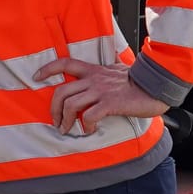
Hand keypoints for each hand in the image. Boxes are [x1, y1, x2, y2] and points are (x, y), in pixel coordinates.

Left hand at [33, 57, 168, 136]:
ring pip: (71, 105)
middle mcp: (94, 79)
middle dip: (54, 109)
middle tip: (56, 121)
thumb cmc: (138, 81)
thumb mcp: (116, 71)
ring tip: (68, 130)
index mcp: (94, 70)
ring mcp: (101, 91)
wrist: (156, 85)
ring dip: (65, 120)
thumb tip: (98, 77)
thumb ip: (104, 73)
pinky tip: (89, 130)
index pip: (65, 63)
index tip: (36, 76)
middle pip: (62, 91)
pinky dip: (86, 125)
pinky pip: (89, 116)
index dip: (48, 68)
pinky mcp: (110, 104)